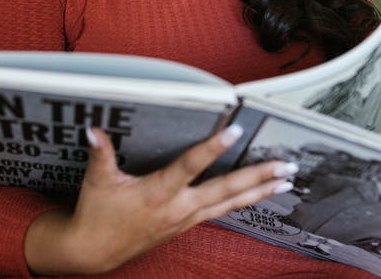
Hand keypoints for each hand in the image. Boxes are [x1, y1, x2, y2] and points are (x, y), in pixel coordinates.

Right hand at [24, 125, 296, 274]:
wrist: (95, 251)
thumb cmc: (97, 215)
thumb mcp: (98, 182)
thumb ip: (101, 153)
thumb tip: (94, 128)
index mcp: (158, 192)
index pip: (190, 166)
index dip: (213, 148)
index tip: (235, 131)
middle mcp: (179, 206)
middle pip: (226, 190)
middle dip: (258, 177)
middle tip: (286, 166)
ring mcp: (186, 218)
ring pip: (229, 203)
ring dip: (259, 192)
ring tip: (285, 181)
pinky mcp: (186, 225)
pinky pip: (221, 211)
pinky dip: (242, 202)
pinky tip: (258, 195)